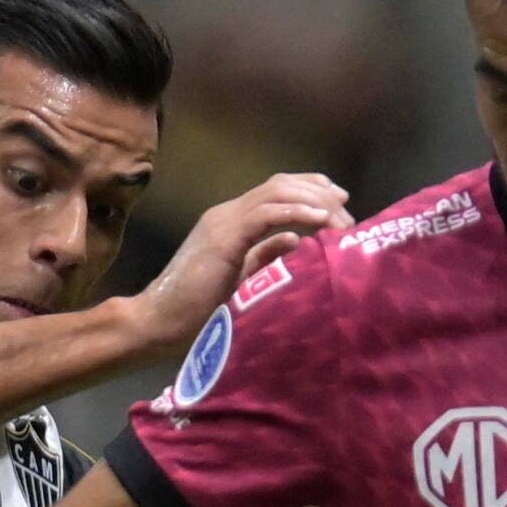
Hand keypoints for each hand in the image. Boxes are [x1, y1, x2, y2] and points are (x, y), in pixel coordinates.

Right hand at [136, 172, 350, 349]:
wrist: (158, 323)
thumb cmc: (196, 311)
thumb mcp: (241, 278)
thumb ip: (265, 255)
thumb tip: (295, 240)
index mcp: (233, 221)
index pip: (277, 190)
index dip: (311, 190)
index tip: (341, 204)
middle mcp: (228, 213)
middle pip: (282, 184)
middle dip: (320, 192)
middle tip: (348, 211)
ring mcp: (224, 222)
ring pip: (277, 193)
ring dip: (314, 202)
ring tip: (340, 219)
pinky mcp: (224, 237)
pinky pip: (266, 213)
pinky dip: (296, 212)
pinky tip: (319, 219)